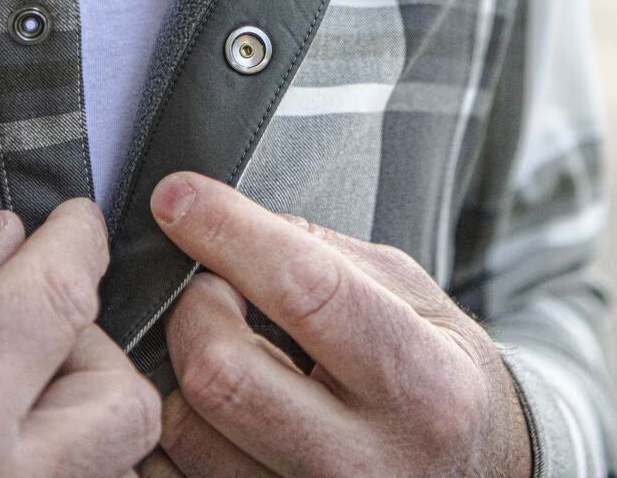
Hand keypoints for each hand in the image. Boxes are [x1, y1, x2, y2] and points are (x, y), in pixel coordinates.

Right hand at [0, 199, 159, 477]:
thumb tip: (12, 236)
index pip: (59, 300)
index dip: (79, 240)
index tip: (76, 219)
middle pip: (119, 395)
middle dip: (86, 337)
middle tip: (23, 317)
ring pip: (113, 450)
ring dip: (82, 395)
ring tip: (9, 377)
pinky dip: (65, 441)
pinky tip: (6, 420)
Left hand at [138, 173, 530, 477]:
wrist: (476, 472)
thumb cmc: (436, 373)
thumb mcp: (410, 294)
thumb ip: (321, 254)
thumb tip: (222, 220)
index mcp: (421, 382)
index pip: (303, 291)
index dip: (226, 232)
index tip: (177, 196)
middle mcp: (367, 462)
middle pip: (220, 371)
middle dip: (194, 306)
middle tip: (214, 287)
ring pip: (183, 429)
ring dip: (177, 365)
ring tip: (216, 343)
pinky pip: (175, 474)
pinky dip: (170, 421)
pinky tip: (201, 394)